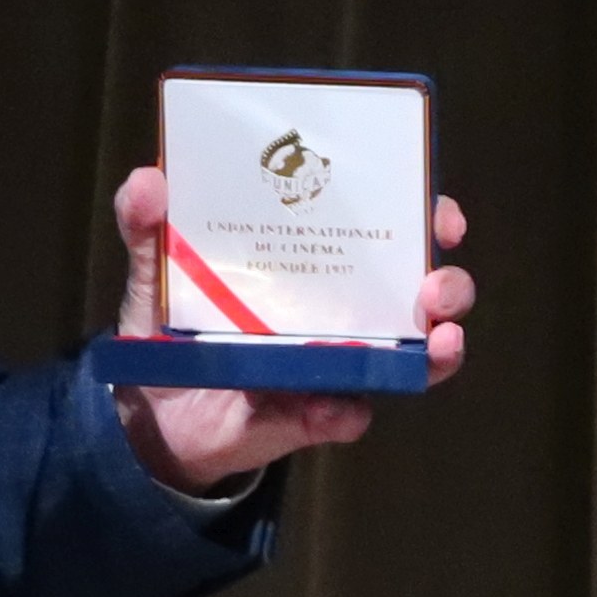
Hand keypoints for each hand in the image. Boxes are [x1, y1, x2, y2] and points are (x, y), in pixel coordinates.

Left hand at [109, 169, 474, 491]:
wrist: (151, 414)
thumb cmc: (172, 327)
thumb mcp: (155, 271)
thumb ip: (147, 228)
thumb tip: (148, 180)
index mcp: (319, 263)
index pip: (390, 229)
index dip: (427, 216)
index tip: (436, 210)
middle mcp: (346, 311)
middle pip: (423, 292)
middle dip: (449, 284)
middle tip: (436, 282)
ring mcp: (341, 366)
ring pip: (415, 357)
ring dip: (437, 349)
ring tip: (437, 339)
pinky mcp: (318, 416)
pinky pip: (349, 415)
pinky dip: (347, 411)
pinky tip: (338, 405)